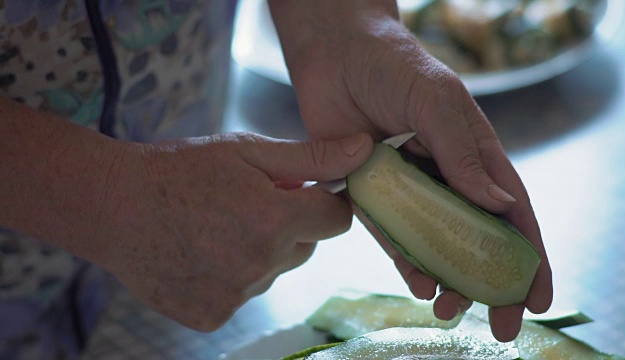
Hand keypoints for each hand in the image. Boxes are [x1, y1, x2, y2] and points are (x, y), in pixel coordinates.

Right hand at [94, 132, 372, 330]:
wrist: (113, 206)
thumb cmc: (181, 169)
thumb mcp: (247, 151)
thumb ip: (311, 157)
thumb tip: (365, 150)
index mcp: (274, 219)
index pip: (336, 219)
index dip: (324, 201)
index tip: (303, 191)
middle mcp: (260, 264)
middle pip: (305, 246)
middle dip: (289, 225)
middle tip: (247, 204)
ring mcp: (235, 295)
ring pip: (273, 270)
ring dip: (259, 251)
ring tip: (217, 226)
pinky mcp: (211, 315)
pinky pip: (242, 293)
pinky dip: (231, 275)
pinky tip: (201, 252)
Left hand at [270, 0, 551, 341]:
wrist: (336, 55)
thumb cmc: (393, 65)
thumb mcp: (436, 100)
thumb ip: (463, 152)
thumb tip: (501, 207)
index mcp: (475, 155)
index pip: (511, 212)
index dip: (529, 255)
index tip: (538, 296)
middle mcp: (446, 178)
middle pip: (477, 239)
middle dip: (492, 283)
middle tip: (501, 323)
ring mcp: (410, 190)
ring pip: (436, 246)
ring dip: (448, 280)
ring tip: (449, 308)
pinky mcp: (373, 195)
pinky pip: (393, 236)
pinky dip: (407, 263)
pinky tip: (418, 284)